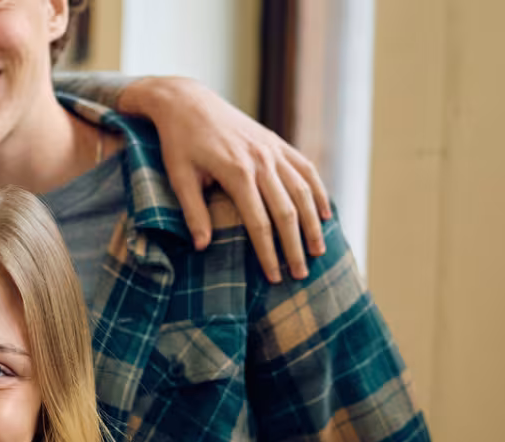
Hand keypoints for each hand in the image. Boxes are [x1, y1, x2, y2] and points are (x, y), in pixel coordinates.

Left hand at [122, 77, 330, 282]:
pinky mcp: (277, 143)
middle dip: (295, 246)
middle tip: (300, 274)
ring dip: (313, 223)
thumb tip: (202, 247)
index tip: (274, 276)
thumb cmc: (179, 142)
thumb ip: (193, 211)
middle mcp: (262, 161)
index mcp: (237, 172)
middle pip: (287, 212)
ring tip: (318, 251)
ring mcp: (273, 150)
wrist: (188, 103)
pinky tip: (325, 213)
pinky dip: (318, 192)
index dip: (269, 252)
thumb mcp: (178, 177)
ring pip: (303, 192)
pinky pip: (305, 169)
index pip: (260, 222)